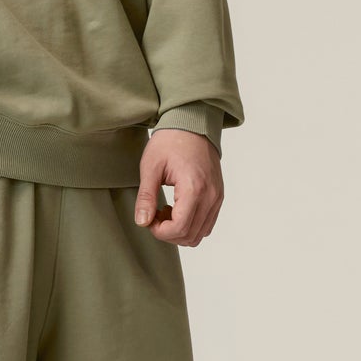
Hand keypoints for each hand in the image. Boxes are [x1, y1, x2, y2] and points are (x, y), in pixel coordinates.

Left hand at [133, 131, 222, 246]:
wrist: (192, 124)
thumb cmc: (170, 141)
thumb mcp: (151, 167)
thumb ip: (146, 197)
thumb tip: (142, 222)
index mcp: (194, 188)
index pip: (179, 228)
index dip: (160, 232)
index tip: (149, 218)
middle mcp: (211, 196)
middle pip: (190, 236)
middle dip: (168, 233)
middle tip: (154, 214)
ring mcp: (217, 197)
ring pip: (200, 234)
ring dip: (180, 230)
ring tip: (166, 210)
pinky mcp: (218, 196)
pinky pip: (207, 224)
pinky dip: (191, 224)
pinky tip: (178, 208)